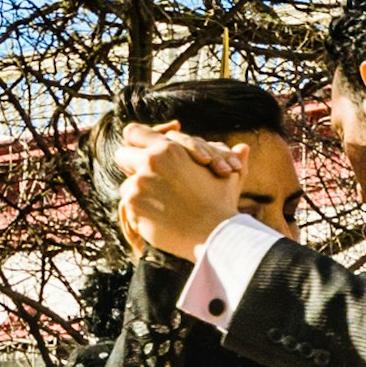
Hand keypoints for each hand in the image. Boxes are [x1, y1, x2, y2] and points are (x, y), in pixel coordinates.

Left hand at [116, 125, 243, 260]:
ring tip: (160, 205)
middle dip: (131, 166)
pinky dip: (140, 212)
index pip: (135, 133)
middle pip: (122, 155)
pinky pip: (128, 207)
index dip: (136, 140)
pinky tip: (157, 219)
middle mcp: (150, 161)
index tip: (144, 150)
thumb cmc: (222, 205)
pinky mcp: (133, 205)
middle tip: (145, 178)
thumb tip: (243, 148)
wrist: (213, 233)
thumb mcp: (228, 176)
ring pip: (127, 184)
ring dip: (139, 193)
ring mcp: (138, 183)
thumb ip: (229, 159)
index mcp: (169, 148)